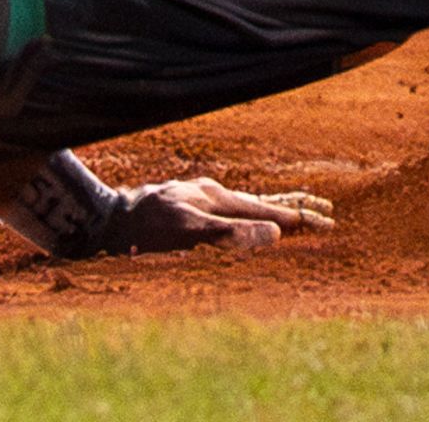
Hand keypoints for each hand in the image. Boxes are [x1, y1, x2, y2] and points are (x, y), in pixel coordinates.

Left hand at [109, 177, 335, 253]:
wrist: (102, 219)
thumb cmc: (142, 229)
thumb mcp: (187, 233)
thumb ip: (230, 234)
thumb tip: (275, 233)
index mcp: (216, 198)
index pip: (268, 209)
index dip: (298, 218)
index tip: (327, 223)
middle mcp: (209, 193)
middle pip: (260, 199)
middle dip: (293, 207)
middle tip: (326, 211)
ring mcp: (195, 198)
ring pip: (243, 203)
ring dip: (271, 208)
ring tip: (291, 212)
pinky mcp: (181, 205)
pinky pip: (225, 208)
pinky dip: (245, 212)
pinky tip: (241, 217)